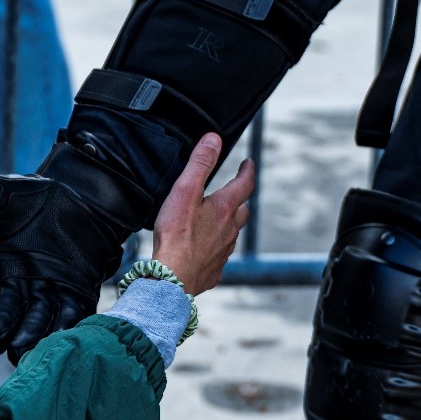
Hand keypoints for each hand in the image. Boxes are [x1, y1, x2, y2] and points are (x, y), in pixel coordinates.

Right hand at [0, 160, 132, 358]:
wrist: (80, 198)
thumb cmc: (31, 198)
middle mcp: (15, 291)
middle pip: (1, 317)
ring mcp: (47, 297)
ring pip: (34, 324)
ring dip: (28, 337)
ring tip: (19, 348)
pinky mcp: (77, 298)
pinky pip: (71, 317)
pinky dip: (66, 328)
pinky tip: (61, 339)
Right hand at [149, 134, 254, 297]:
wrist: (172, 279)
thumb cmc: (176, 236)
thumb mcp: (185, 191)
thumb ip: (200, 164)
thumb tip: (213, 140)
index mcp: (224, 209)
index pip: (244, 184)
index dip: (247, 171)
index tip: (248, 163)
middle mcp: (230, 231)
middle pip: (242, 211)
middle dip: (240, 199)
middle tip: (235, 192)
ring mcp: (223, 252)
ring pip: (232, 234)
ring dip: (228, 225)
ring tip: (219, 220)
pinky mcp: (213, 270)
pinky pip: (219, 256)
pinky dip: (216, 248)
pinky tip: (205, 250)